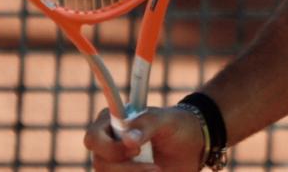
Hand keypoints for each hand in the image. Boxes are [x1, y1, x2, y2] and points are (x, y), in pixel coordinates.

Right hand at [84, 106, 204, 170]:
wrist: (194, 145)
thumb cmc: (177, 125)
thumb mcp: (166, 120)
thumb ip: (147, 124)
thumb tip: (128, 139)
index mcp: (112, 123)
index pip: (93, 138)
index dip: (110, 148)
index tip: (137, 150)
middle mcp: (109, 145)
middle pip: (100, 164)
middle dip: (127, 169)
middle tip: (155, 167)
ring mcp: (115, 164)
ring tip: (158, 170)